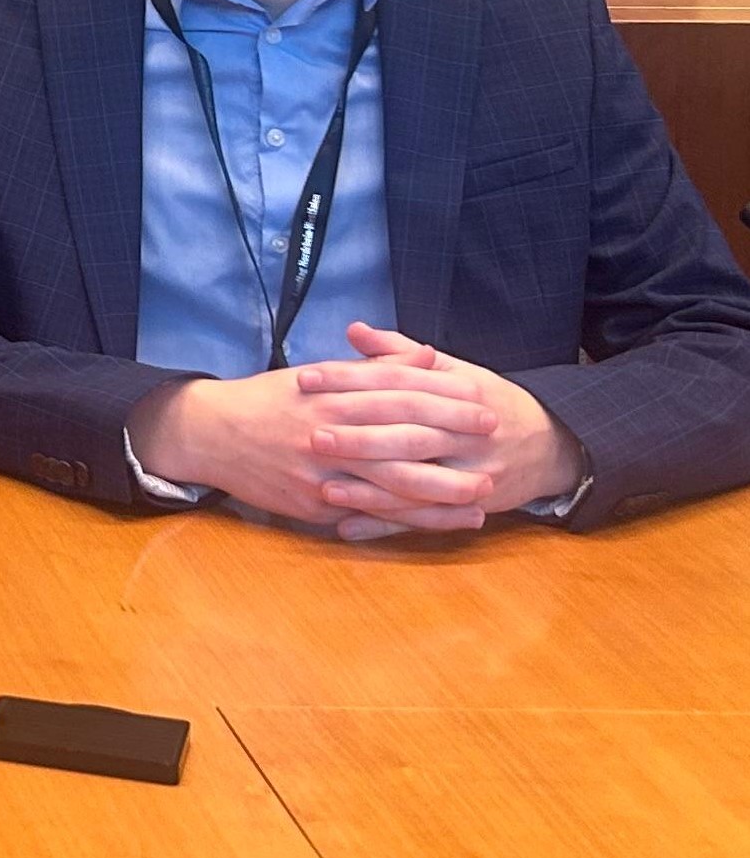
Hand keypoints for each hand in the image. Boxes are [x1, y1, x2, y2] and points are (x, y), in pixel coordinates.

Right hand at [128, 340, 499, 535]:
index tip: (481, 399)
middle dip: (451, 438)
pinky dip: (410, 519)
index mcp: (328, 393)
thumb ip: (375, 369)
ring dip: (441, 488)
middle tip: (494, 439)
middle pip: (400, 434)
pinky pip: (370, 513)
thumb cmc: (267, 401)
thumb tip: (430, 355)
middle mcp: (327, 430)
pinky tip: (442, 521)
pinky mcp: (313, 503)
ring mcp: (320, 470)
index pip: (395, 391)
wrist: (209, 434)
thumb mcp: (316, 375)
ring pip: (391, 482)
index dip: (441, 396)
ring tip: (482, 490)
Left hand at [299, 321, 584, 537]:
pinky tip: (347, 527)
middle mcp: (467, 434)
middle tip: (312, 437)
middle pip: (409, 435)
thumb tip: (355, 330)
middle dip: (360, 438)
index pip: (397, 382)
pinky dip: (385, 526)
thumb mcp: (453, 370)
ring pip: (416, 484)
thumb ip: (400, 353)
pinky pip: (423, 520)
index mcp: (458, 392)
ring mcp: (472, 474)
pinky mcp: (472, 507)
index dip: (350, 378)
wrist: (551, 445)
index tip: (306, 378)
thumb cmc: (488, 401)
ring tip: (325, 489)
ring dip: (370, 491)